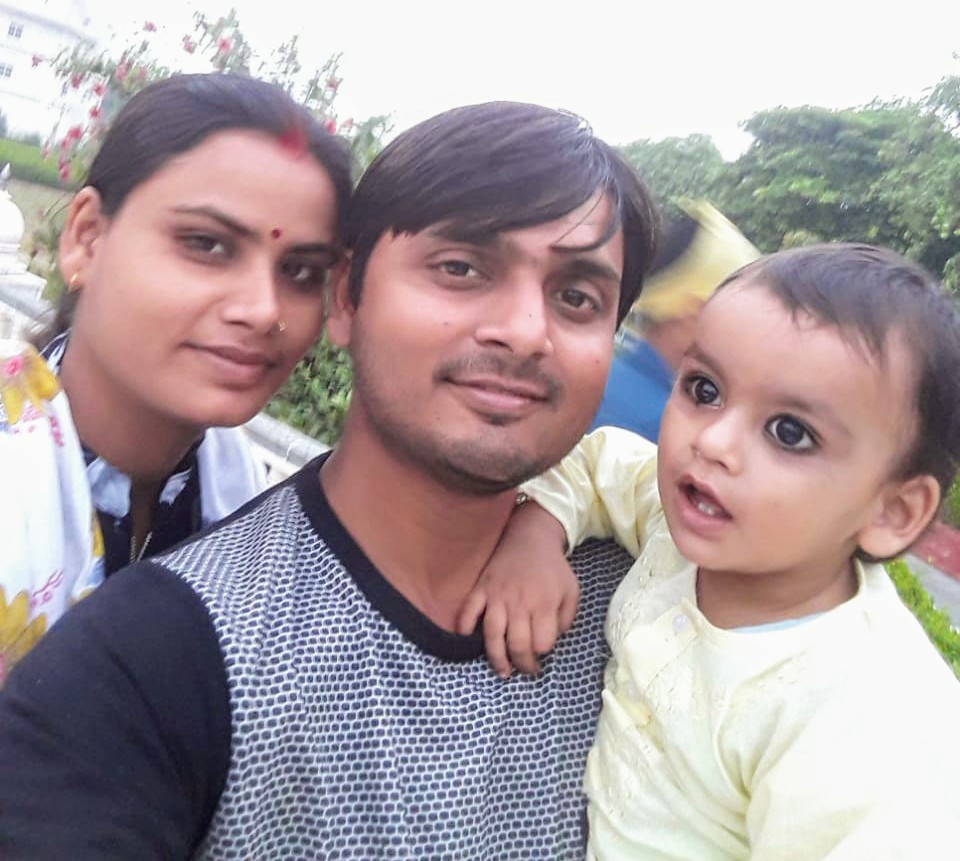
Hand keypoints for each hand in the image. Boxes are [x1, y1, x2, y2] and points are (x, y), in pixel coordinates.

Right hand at [457, 502, 578, 677]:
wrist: (530, 537)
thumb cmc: (552, 568)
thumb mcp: (571, 591)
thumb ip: (566, 618)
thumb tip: (552, 640)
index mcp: (544, 604)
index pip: (542, 643)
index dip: (543, 652)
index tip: (542, 652)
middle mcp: (519, 603)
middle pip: (518, 645)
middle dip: (523, 664)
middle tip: (526, 669)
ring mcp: (497, 596)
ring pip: (493, 636)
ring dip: (497, 658)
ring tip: (503, 671)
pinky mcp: (481, 589)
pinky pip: (468, 611)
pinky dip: (465, 628)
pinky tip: (468, 640)